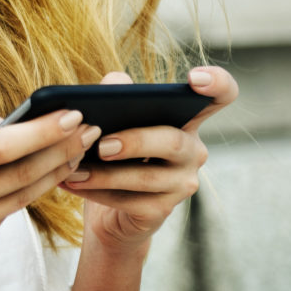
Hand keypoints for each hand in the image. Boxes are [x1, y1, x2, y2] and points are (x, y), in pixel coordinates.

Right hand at [0, 94, 98, 271]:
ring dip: (55, 171)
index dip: (41, 131)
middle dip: (62, 149)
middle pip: (22, 175)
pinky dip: (27, 191)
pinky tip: (43, 171)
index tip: (71, 114)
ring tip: (76, 147)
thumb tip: (0, 119)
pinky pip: (6, 214)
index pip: (1, 148)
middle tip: (89, 128)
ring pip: (22, 198)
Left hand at [60, 67, 237, 251]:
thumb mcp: (112, 119)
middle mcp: (193, 150)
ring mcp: (183, 183)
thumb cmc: (113, 155)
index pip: (220, 95)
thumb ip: (116, 94)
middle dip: (135, 141)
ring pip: (147, 177)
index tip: (194, 79)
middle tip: (102, 145)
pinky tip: (70, 182)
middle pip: (173, 140)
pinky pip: (130, 201)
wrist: (109, 212)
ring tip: (73, 169)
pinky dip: (96, 191)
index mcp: (185, 119)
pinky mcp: (162, 211)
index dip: (217, 83)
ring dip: (105, 174)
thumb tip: (113, 84)